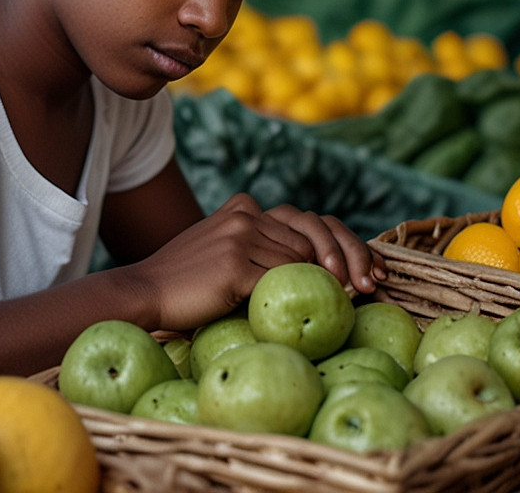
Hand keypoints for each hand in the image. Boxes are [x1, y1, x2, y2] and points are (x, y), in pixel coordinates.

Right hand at [121, 194, 385, 331]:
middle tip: (368, 289)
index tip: (373, 272)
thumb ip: (264, 246)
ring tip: (327, 306)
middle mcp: (245, 215)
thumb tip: (323, 267)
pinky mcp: (235, 265)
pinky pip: (282, 283)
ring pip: (301, 264)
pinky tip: (301, 312)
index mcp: (245, 206)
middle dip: (344, 266)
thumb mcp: (228, 249)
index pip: (310, 222)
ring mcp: (240, 237)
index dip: (347, 246)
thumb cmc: (190, 282)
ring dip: (315, 287)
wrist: (146, 294)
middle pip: (313, 242)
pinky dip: (294, 299)